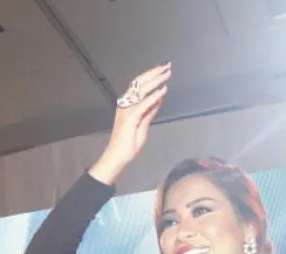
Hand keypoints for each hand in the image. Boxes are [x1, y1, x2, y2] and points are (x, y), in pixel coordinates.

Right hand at [89, 62, 171, 184]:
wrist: (118, 156)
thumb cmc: (128, 144)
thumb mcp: (143, 124)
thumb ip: (150, 111)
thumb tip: (158, 98)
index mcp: (128, 105)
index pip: (140, 85)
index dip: (151, 76)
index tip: (162, 70)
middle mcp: (125, 104)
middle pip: (140, 83)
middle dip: (154, 73)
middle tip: (167, 66)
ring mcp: (127, 110)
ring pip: (141, 90)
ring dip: (155, 80)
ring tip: (166, 74)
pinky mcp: (130, 118)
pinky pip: (143, 104)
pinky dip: (153, 96)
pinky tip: (162, 90)